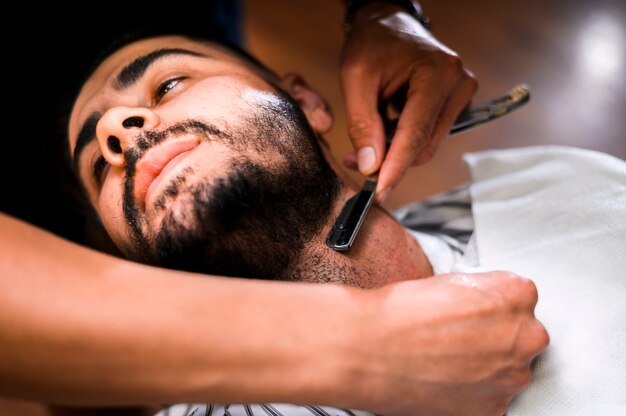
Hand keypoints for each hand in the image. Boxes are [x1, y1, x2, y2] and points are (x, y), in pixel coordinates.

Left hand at [340, 4, 477, 199]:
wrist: (388, 24)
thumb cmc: (371, 44)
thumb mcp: (355, 78)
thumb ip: (362, 124)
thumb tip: (370, 166)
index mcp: (436, 73)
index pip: (416, 133)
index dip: (396, 166)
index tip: (379, 192)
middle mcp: (458, 84)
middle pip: (424, 144)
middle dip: (390, 160)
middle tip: (356, 162)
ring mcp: (461, 94)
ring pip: (427, 144)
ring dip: (395, 151)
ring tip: (367, 139)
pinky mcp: (455, 103)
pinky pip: (429, 135)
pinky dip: (404, 140)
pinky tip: (385, 128)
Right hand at [348, 271, 548, 415]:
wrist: (367, 350)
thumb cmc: (398, 314)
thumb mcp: (448, 281)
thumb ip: (481, 291)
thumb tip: (483, 302)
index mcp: (515, 296)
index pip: (520, 296)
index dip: (492, 302)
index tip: (476, 308)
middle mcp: (523, 337)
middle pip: (520, 334)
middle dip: (496, 335)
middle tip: (458, 334)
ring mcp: (510, 377)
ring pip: (508, 368)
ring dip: (486, 364)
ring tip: (446, 357)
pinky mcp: (492, 409)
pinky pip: (491, 396)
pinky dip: (473, 390)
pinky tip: (445, 376)